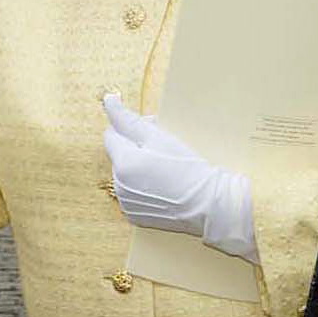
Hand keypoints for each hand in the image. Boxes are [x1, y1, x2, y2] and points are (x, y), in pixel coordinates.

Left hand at [101, 95, 258, 263]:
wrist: (209, 205)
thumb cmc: (187, 168)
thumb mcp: (158, 137)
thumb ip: (127, 119)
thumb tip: (108, 100)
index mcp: (123, 163)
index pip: (112, 134)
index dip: (131, 128)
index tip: (153, 128)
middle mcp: (118, 185)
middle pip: (119, 155)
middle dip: (135, 147)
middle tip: (164, 147)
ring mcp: (126, 203)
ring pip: (125, 174)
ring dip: (139, 167)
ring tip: (166, 169)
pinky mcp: (135, 216)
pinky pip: (132, 193)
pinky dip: (143, 187)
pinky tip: (164, 186)